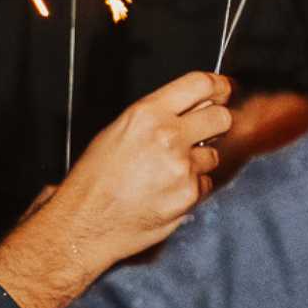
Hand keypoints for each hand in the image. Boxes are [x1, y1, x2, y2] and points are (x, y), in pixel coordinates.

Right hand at [0, 72, 231, 307]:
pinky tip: (165, 192)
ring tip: (167, 173)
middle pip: (221, 117)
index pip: (199, 84)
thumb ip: (158, 115)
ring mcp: (181, 168)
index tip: (223, 90)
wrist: (84, 223)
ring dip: (199, 162)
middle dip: (217, 124)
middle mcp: (167, 137)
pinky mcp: (189, 195)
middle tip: (205, 133)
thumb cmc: (94, 179)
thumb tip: (195, 106)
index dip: (218, 85)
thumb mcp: (118, 131)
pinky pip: (205, 184)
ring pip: (213, 155)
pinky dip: (191, 188)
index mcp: (146, 114)